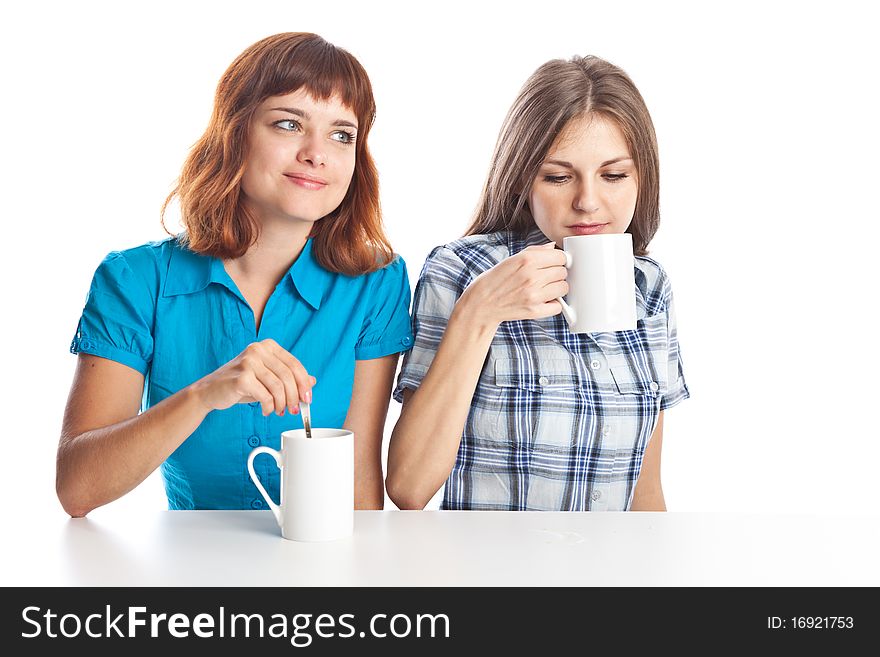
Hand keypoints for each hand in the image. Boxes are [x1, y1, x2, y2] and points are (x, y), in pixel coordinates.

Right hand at [189, 339, 315, 416]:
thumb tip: (313, 381)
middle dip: (295, 397)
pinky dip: (269, 407)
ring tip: (278, 411)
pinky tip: (266, 410)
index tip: (307, 399)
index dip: (304, 384)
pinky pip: (265, 396)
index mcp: (268, 346)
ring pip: (278, 387)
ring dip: (282, 404)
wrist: (210, 391)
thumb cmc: (240, 384)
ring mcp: (249, 362)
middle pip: (288, 376)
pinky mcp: (241, 377)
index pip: (295, 365)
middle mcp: (258, 350)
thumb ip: (288, 377)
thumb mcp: (267, 378)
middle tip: (294, 410)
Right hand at [457, 242, 567, 325]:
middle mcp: (532, 276)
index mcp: (527, 260)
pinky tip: (543, 300)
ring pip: (563, 288)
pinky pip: (558, 306)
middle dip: (556, 274)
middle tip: (545, 278)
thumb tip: (552, 248)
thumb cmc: (496, 279)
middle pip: (563, 272)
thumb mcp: (512, 259)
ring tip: (544, 289)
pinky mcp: (534, 311)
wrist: (482, 302)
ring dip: (556, 289)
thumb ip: (535, 251)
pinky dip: (553, 304)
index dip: (558, 260)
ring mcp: (534, 295)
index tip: (553, 264)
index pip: (561, 257)